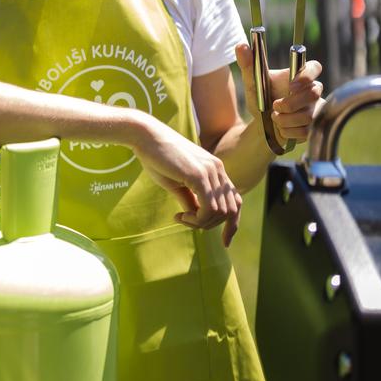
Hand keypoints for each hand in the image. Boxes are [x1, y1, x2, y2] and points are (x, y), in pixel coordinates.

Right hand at [131, 115, 241, 246]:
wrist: (145, 136)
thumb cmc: (157, 157)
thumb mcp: (177, 183)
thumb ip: (191, 198)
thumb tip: (196, 216)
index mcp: (215, 169)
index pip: (235, 201)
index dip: (233, 225)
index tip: (225, 243)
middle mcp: (218, 169)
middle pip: (230, 211)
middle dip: (210, 225)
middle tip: (185, 221)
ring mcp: (210, 172)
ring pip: (220, 213)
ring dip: (201, 223)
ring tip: (180, 217)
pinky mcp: (198, 176)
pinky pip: (208, 209)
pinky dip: (196, 219)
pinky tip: (180, 216)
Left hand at [235, 43, 323, 147]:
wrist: (262, 125)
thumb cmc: (261, 98)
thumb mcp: (252, 83)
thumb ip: (248, 65)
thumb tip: (241, 46)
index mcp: (299, 76)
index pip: (315, 67)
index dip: (307, 75)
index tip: (291, 85)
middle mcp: (312, 91)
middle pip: (314, 94)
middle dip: (291, 103)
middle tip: (275, 106)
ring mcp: (315, 109)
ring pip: (308, 116)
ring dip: (285, 119)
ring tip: (274, 117)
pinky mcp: (314, 126)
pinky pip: (305, 131)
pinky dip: (288, 131)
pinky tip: (281, 128)